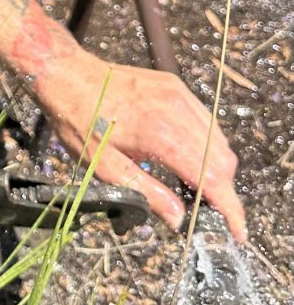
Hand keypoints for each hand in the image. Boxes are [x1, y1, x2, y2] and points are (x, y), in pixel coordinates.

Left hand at [37, 50, 244, 241]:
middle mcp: (177, 110)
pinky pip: (205, 120)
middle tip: (205, 211)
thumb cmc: (79, 121)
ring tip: (194, 187)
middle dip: (221, 190)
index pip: (211, 177)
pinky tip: (187, 156)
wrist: (67, 74)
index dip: (229, 207)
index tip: (237, 230)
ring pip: (218, 140)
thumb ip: (145, 192)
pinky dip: (206, 144)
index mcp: (160, 133)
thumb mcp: (103, 165)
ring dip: (215, 168)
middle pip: (222, 160)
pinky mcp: (175, 86)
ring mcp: (179, 94)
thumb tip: (178, 219)